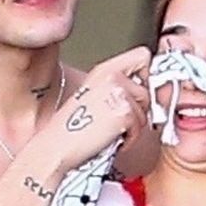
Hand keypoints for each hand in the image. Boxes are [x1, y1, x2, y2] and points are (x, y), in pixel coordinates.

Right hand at [44, 48, 151, 172]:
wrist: (57, 148)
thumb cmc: (72, 131)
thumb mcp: (94, 98)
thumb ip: (118, 88)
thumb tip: (145, 92)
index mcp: (104, 69)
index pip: (143, 57)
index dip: (146, 76)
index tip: (136, 96)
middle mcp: (112, 75)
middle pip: (147, 89)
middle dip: (138, 110)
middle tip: (116, 122)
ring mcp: (119, 91)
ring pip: (146, 109)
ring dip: (134, 126)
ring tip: (111, 131)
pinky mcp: (124, 111)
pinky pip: (140, 126)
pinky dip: (130, 138)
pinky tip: (111, 139)